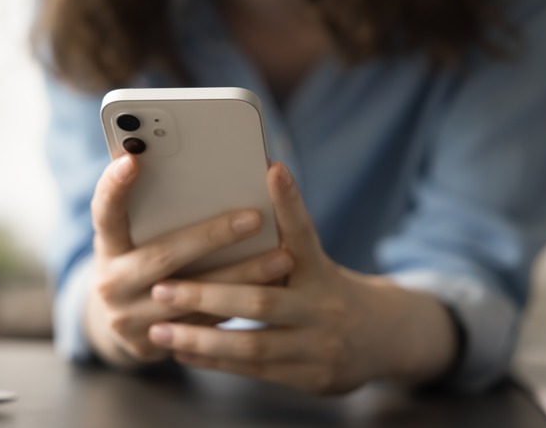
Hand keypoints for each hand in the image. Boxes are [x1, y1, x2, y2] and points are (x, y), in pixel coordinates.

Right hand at [85, 155, 294, 367]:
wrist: (122, 323)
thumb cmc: (140, 260)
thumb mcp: (136, 236)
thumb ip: (154, 210)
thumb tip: (206, 167)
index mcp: (107, 245)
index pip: (104, 211)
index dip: (114, 186)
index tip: (133, 159)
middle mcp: (111, 282)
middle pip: (163, 256)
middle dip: (211, 236)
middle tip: (254, 219)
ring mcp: (128, 318)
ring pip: (192, 296)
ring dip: (240, 276)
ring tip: (281, 257)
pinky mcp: (152, 344)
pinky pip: (204, 323)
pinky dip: (238, 303)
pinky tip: (272, 288)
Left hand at [147, 163, 456, 392]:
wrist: (383, 338)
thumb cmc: (328, 288)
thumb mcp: (315, 263)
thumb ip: (280, 242)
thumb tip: (243, 193)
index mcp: (321, 269)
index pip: (303, 231)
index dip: (289, 202)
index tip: (272, 169)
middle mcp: (323, 305)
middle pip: (261, 299)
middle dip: (207, 295)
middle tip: (163, 287)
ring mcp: (320, 344)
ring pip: (253, 343)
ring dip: (202, 338)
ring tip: (161, 329)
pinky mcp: (312, 376)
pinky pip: (256, 369)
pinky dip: (216, 361)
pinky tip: (184, 353)